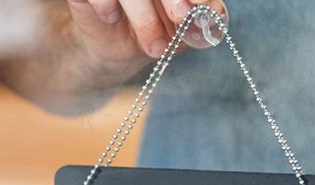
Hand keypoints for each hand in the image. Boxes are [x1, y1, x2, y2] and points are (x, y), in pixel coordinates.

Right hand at [65, 0, 227, 60]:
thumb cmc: (156, 30)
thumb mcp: (186, 28)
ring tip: (154, 47)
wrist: (115, 49)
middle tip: (181, 17)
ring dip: (144, 17)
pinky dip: (106, 5)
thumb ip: (202, 14)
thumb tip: (209, 9)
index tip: (198, 6)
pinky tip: (111, 18)